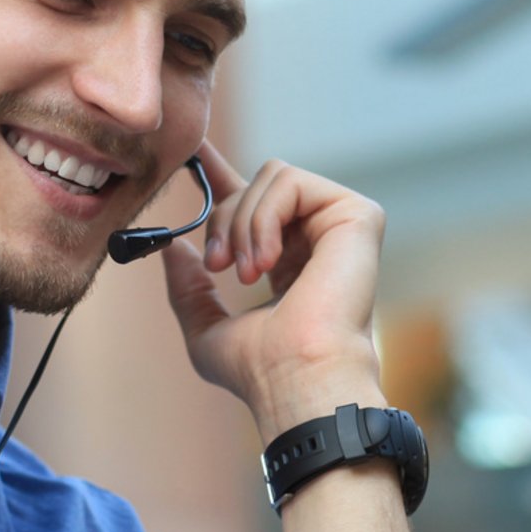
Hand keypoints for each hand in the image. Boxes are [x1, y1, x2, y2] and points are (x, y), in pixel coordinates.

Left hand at [161, 144, 386, 442]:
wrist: (296, 378)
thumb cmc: (259, 371)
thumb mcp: (206, 329)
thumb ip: (187, 288)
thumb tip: (173, 246)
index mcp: (287, 261)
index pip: (253, 204)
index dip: (220, 174)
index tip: (192, 153)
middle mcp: (315, 239)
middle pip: (252, 186)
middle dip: (221, 219)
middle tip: (216, 266)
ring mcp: (339, 225)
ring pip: (270, 177)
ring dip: (242, 224)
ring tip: (247, 273)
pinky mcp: (357, 214)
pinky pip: (289, 180)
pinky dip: (264, 216)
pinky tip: (267, 261)